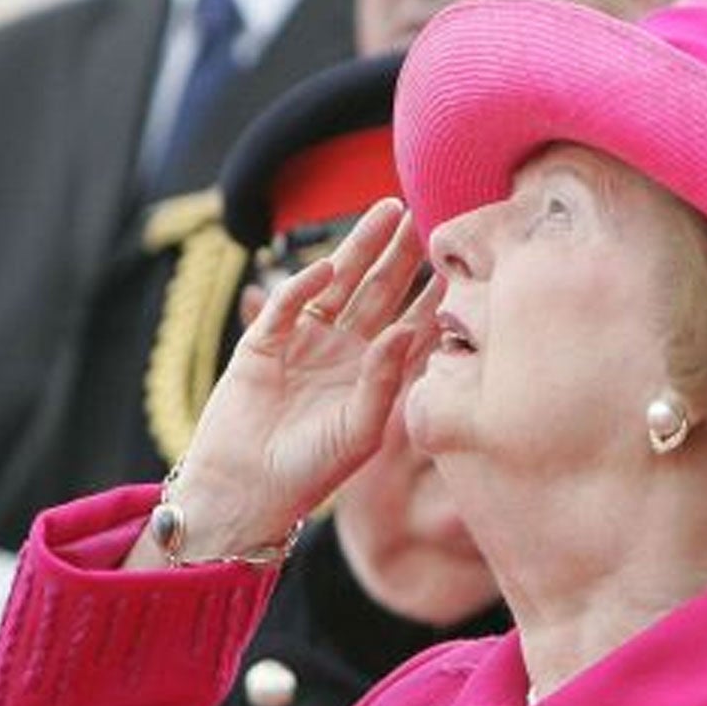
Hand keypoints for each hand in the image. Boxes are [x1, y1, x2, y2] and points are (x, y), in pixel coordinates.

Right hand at [139, 199, 441, 564]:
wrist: (247, 492)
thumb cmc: (312, 470)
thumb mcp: (363, 429)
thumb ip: (385, 379)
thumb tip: (406, 329)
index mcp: (374, 371)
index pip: (410, 322)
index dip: (433, 293)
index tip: (459, 262)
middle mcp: (343, 349)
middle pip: (378, 289)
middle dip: (399, 253)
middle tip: (422, 214)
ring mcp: (304, 341)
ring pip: (337, 283)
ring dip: (359, 248)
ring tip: (387, 213)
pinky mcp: (264, 342)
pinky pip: (287, 305)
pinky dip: (302, 286)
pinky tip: (326, 269)